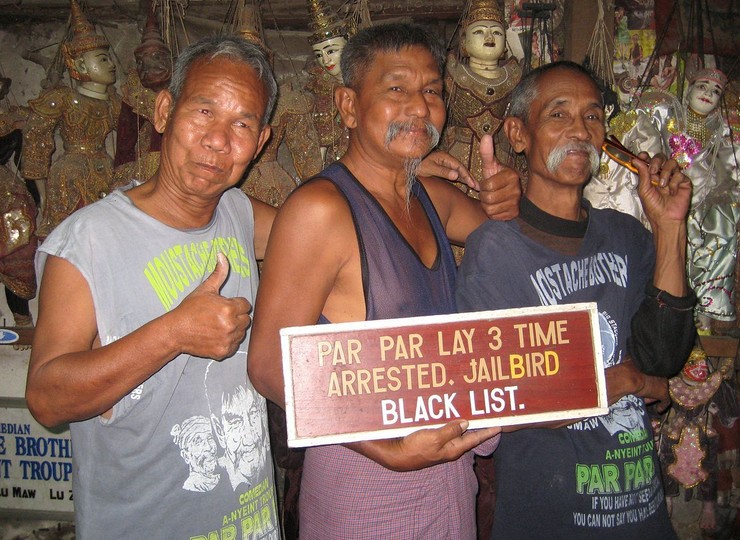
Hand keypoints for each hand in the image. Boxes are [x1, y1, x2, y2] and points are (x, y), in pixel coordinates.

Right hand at [172, 253, 251, 359]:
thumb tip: (222, 255)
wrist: (176, 331)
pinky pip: (234, 345)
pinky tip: (216, 336)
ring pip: (241, 333)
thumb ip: (218, 273)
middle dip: (236, 317)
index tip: (224, 306)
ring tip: (217, 326)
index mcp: (229, 308)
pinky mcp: (224, 351)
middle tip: (220, 316)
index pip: (245, 305)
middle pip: (245, 319)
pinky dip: (228, 342)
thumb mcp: (205, 289)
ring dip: (233, 330)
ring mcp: (228, 339)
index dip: (235, 304)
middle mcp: (231, 324)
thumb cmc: (190, 309)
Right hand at [347, 420, 500, 471]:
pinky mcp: (431, 439)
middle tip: (487, 413)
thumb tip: (466, 423)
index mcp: (453, 449)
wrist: (396, 455)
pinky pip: (444, 428)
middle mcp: (449, 447)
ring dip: (462, 420)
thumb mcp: (434, 438)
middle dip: (477, 424)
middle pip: (467, 434)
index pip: (475, 438)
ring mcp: (440, 444)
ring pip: (455, 430)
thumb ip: (450, 431)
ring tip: (471, 409)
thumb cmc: (415, 449)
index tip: (500, 425)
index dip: (488, 432)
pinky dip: (449, 420)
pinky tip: (449, 412)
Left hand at [418, 150, 477, 188]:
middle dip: (470, 178)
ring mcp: (444, 164)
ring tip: (475, 187)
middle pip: (461, 169)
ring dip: (466, 179)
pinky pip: (454, 174)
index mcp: (445, 158)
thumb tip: (456, 176)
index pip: (460, 167)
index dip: (467, 176)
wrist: (406, 164)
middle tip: (479, 187)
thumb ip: (442, 172)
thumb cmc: (417, 165)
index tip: (474, 184)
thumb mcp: (429, 169)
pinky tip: (464, 185)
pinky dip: (460, 179)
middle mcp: (446, 160)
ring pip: (458, 172)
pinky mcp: (442, 169)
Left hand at [478, 134, 520, 219]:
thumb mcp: (491, 166)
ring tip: (492, 199)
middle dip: (484, 196)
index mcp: (511, 176)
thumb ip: (487, 153)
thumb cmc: (496, 178)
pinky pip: (495, 217)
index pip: (487, 186)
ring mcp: (517, 203)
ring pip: (490, 209)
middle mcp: (517, 190)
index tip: (488, 183)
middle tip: (489, 192)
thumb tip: (485, 136)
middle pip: (487, 198)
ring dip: (487, 205)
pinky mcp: (514, 214)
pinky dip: (492, 213)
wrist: (507, 194)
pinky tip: (497, 206)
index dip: (483, 185)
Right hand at [606, 360, 669, 411]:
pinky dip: (662, 406)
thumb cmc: (625, 369)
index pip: (652, 372)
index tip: (640, 382)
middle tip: (643, 393)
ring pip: (660, 390)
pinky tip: (659, 410)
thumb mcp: (627, 362)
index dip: (646, 379)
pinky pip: (665, 401)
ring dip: (653, 395)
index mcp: (651, 364)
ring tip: (645, 399)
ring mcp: (663, 382)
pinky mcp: (663, 393)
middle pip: (657, 381)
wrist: (629, 376)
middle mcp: (660, 372)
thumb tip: (625, 360)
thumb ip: (630, 362)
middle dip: (650, 387)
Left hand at [632, 153, 691, 226]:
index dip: (645, 156)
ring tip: (662, 185)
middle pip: (662, 157)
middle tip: (653, 171)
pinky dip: (674, 183)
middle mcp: (662, 174)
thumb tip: (635, 159)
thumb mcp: (644, 190)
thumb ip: (642, 174)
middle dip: (656, 161)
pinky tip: (672, 192)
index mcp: (651, 175)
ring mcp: (673, 177)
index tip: (642, 156)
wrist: (666, 218)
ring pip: (672, 163)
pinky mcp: (684, 182)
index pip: (649, 160)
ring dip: (665, 173)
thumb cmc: (653, 206)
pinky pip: (680, 175)